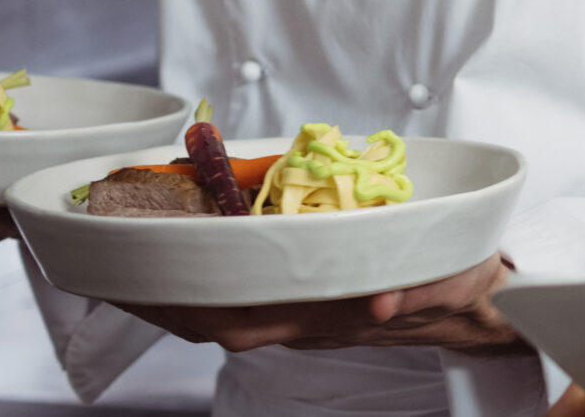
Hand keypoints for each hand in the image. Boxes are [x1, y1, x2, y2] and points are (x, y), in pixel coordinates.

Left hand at [116, 252, 523, 353]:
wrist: (480, 302)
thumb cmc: (463, 281)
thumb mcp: (451, 280)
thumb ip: (415, 291)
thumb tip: (377, 300)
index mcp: (329, 312)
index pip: (243, 316)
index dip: (188, 302)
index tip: (144, 279)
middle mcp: (305, 318)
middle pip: (213, 320)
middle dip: (156, 300)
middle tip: (104, 265)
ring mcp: (303, 312)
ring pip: (220, 313)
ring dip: (170, 296)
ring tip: (124, 266)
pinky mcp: (309, 300)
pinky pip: (241, 299)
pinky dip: (202, 286)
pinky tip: (184, 265)